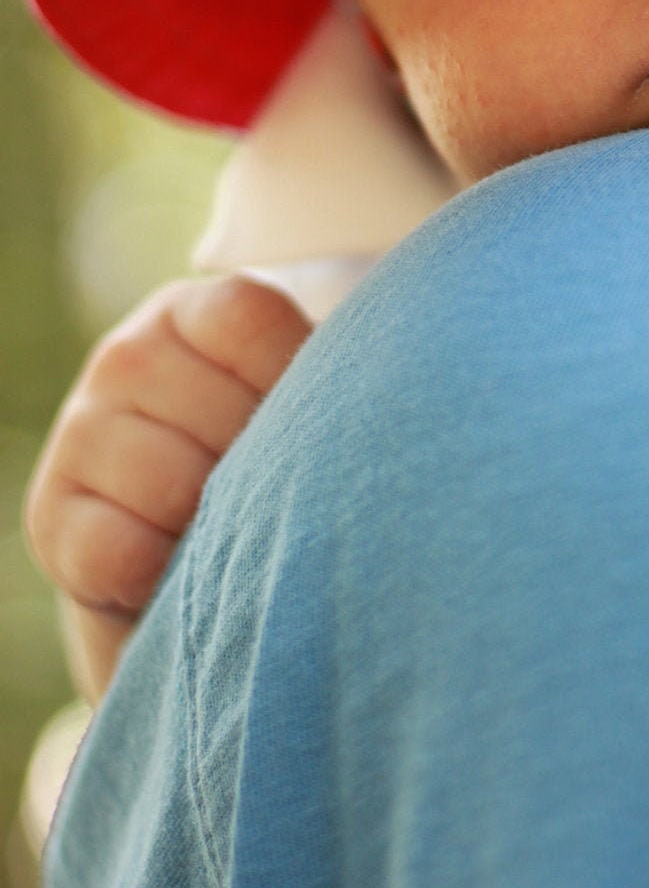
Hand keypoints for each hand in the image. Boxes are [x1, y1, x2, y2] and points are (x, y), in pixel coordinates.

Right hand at [24, 275, 311, 705]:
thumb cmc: (266, 463)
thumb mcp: (293, 403)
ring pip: (173, 486)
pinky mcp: (50, 514)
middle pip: (219, 414)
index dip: (295, 380)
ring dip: (215, 527)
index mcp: (193, 312)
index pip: (251, 318)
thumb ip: (318, 383)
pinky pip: (121, 551)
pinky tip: (176, 567)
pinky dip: (160, 575)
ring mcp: (80, 429)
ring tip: (226, 531)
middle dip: (260, 469)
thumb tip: (358, 407)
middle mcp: (125, 356)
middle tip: (266, 494)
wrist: (188, 566)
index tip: (311, 422)